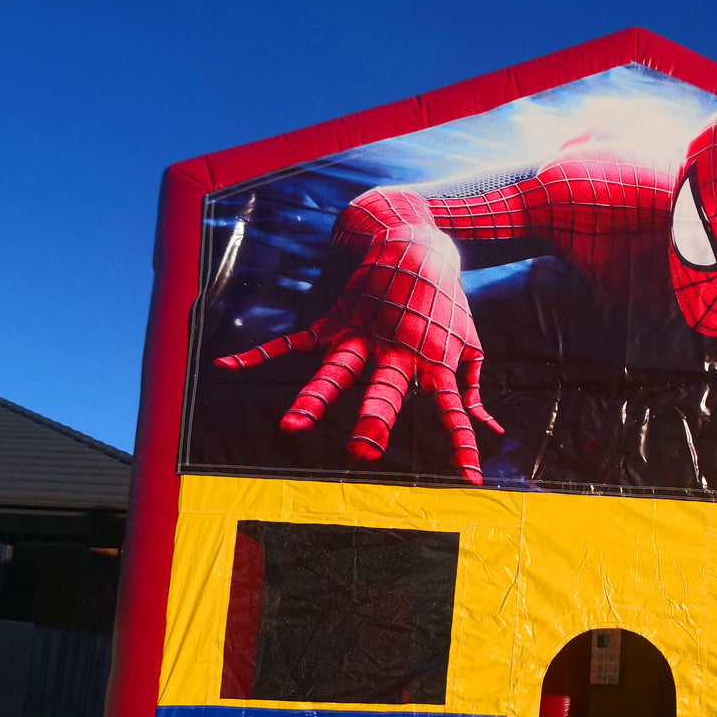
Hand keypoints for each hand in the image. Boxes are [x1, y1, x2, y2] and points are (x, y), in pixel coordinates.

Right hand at [214, 191, 502, 483]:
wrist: (416, 239)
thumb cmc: (445, 302)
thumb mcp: (468, 343)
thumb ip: (472, 391)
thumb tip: (490, 432)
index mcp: (432, 361)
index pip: (451, 410)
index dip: (461, 443)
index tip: (469, 478)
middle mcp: (395, 351)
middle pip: (384, 390)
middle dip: (373, 419)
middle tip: (361, 450)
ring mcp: (361, 335)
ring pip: (335, 371)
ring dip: (313, 398)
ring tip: (290, 427)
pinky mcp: (335, 319)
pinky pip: (294, 341)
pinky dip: (260, 354)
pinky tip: (226, 367)